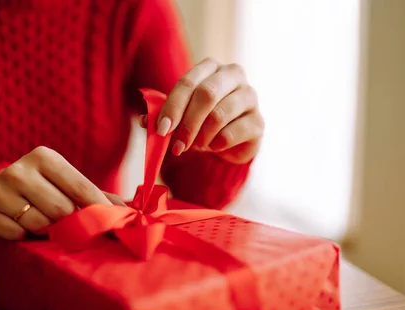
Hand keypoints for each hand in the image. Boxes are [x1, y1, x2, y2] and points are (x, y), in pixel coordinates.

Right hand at [0, 146, 123, 239]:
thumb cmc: (42, 188)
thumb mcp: (66, 183)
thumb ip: (97, 195)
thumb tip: (128, 213)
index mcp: (45, 157)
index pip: (81, 188)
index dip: (98, 209)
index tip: (112, 224)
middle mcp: (19, 170)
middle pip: (62, 210)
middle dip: (68, 221)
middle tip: (65, 221)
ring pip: (40, 224)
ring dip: (45, 230)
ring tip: (41, 220)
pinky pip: (16, 235)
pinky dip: (23, 236)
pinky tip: (19, 225)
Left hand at [140, 58, 263, 163]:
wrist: (228, 141)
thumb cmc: (201, 121)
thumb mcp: (179, 116)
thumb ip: (162, 116)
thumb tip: (145, 121)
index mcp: (211, 67)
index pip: (188, 82)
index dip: (172, 107)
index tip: (161, 130)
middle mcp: (233, 75)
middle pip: (207, 94)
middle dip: (187, 123)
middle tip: (177, 145)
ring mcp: (250, 96)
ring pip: (220, 115)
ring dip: (201, 136)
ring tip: (195, 146)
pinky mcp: (258, 122)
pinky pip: (233, 133)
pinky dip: (217, 144)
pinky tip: (213, 147)